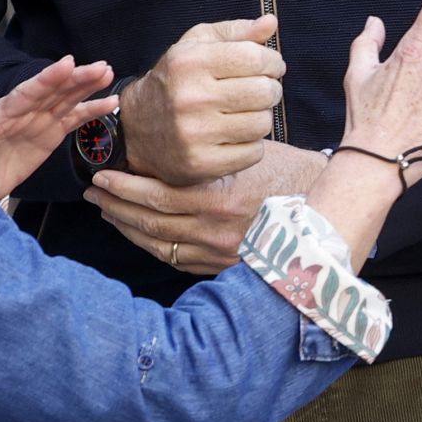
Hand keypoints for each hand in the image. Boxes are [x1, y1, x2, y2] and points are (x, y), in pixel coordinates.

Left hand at [0, 58, 115, 202]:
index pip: (24, 93)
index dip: (46, 79)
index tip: (66, 64)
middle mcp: (21, 111)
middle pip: (50, 91)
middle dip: (74, 78)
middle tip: (98, 67)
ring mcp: (37, 120)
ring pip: (65, 99)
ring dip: (87, 86)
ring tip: (108, 73)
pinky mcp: (50, 133)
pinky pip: (73, 119)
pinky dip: (91, 109)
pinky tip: (110, 102)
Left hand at [86, 143, 325, 275]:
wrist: (328, 212)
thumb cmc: (288, 173)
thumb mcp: (247, 156)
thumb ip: (207, 162)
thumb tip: (164, 154)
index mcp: (218, 200)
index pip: (155, 197)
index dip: (123, 188)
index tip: (101, 177)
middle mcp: (214, 232)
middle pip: (149, 223)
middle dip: (116, 206)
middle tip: (93, 192)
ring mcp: (218, 255)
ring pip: (158, 244)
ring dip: (128, 227)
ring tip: (107, 211)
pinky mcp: (223, 268)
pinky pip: (176, 259)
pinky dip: (151, 244)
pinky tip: (138, 231)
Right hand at [119, 17, 284, 186]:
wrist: (135, 129)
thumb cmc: (175, 81)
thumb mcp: (196, 46)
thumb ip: (235, 32)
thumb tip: (271, 23)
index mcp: (189, 62)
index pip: (255, 58)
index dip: (272, 62)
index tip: (269, 67)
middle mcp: (189, 97)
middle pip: (264, 92)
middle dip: (270, 89)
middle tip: (258, 91)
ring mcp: (194, 134)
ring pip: (262, 123)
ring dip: (260, 117)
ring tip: (244, 113)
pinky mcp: (200, 164)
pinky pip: (253, 153)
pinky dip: (251, 144)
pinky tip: (233, 136)